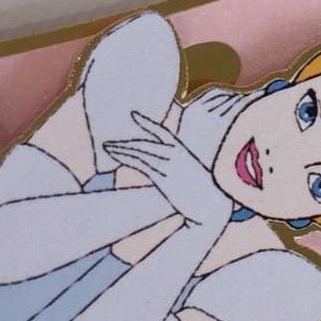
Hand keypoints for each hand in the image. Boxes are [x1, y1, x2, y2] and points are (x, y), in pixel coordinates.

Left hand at [105, 112, 231, 227]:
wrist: (213, 205)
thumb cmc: (205, 193)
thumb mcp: (193, 176)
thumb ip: (178, 169)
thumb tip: (165, 172)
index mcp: (183, 151)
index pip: (162, 132)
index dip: (147, 123)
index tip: (133, 115)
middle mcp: (174, 155)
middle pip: (144, 145)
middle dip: (125, 144)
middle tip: (108, 144)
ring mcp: (169, 166)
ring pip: (140, 153)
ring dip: (121, 151)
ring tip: (107, 148)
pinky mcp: (163, 178)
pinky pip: (142, 165)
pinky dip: (127, 158)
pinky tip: (118, 156)